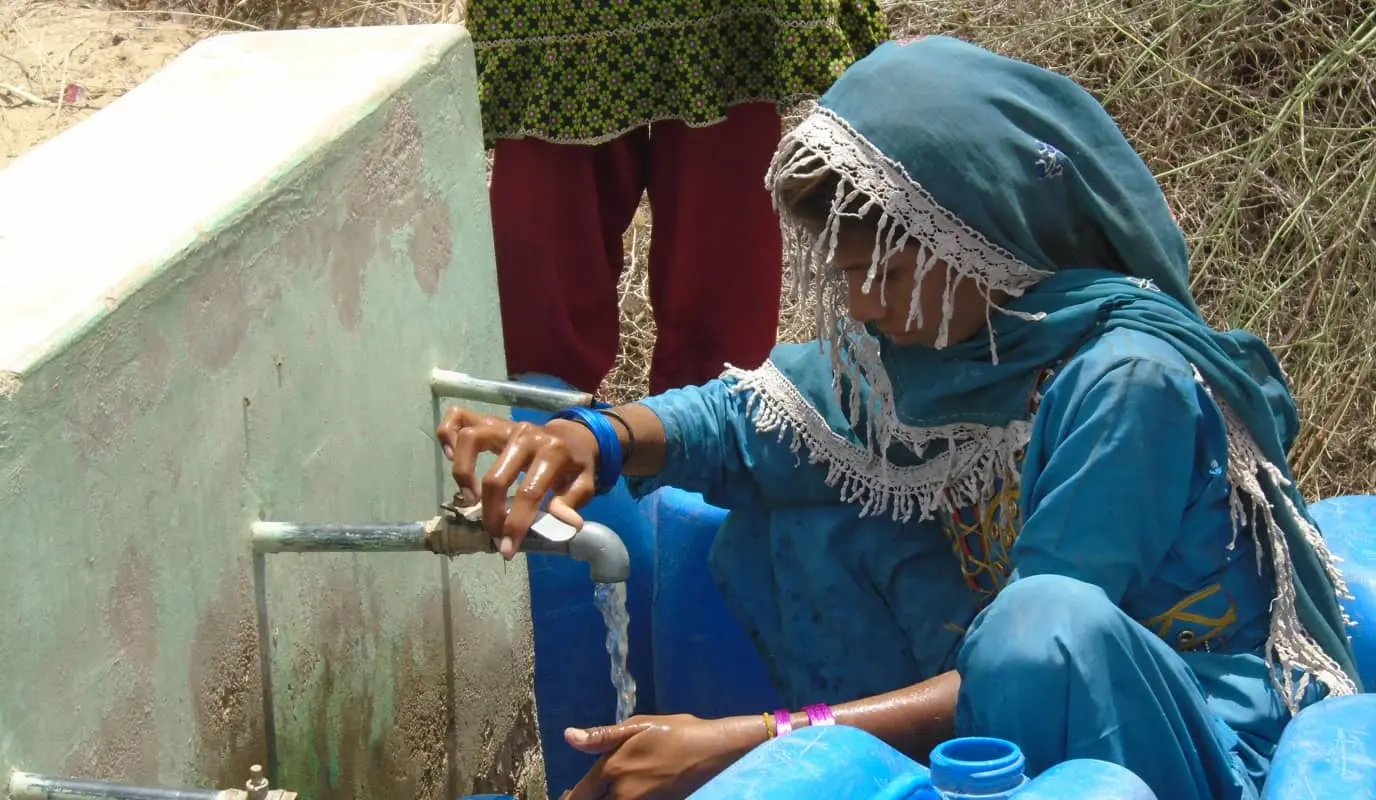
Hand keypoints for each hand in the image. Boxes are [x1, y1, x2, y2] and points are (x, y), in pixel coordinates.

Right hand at [435, 407, 599, 556]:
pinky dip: (447, 435)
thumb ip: (572, 502)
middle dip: (491, 512)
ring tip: (470, 498)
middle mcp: (526, 435)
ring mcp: (506, 425)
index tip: (506, 549)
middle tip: (492, 530)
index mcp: (553, 452)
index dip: (515, 525)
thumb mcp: (585, 483)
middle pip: (496, 476)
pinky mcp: (491, 421)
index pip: (529, 493)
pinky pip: (458, 417)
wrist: (573, 436)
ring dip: (463, 472)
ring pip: (470, 439)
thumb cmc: (576, 465)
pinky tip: (450, 457)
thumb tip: (567, 523)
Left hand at [560, 714, 764, 799]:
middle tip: (574, 797)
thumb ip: (602, 736)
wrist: (714, 752)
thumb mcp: (638, 725)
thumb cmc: (676, 732)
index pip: (579, 794)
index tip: (564, 796)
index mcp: (613, 770)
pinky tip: (622, 795)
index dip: (568, 798)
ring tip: (599, 795)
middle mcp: (622, 794)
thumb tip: (569, 736)